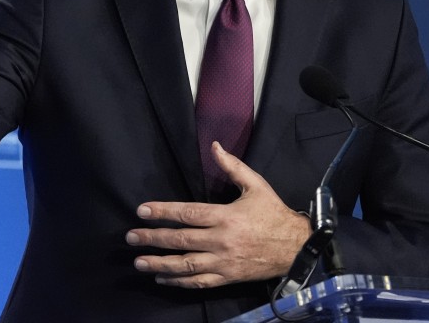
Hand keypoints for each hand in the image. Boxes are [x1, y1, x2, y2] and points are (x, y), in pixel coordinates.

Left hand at [125, 142, 310, 288]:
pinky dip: (179, 282)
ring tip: (139, 262)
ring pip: (186, 265)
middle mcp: (221, 241)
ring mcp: (224, 262)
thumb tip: (214, 146)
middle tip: (131, 237)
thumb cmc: (274, 214)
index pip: (187, 213)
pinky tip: (162, 278)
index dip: (162, 212)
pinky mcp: (228, 277)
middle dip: (152, 238)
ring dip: (159, 264)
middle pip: (180, 240)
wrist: (297, 247)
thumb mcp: (256, 185)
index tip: (142, 211)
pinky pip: (199, 282)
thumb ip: (232, 166)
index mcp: (226, 216)